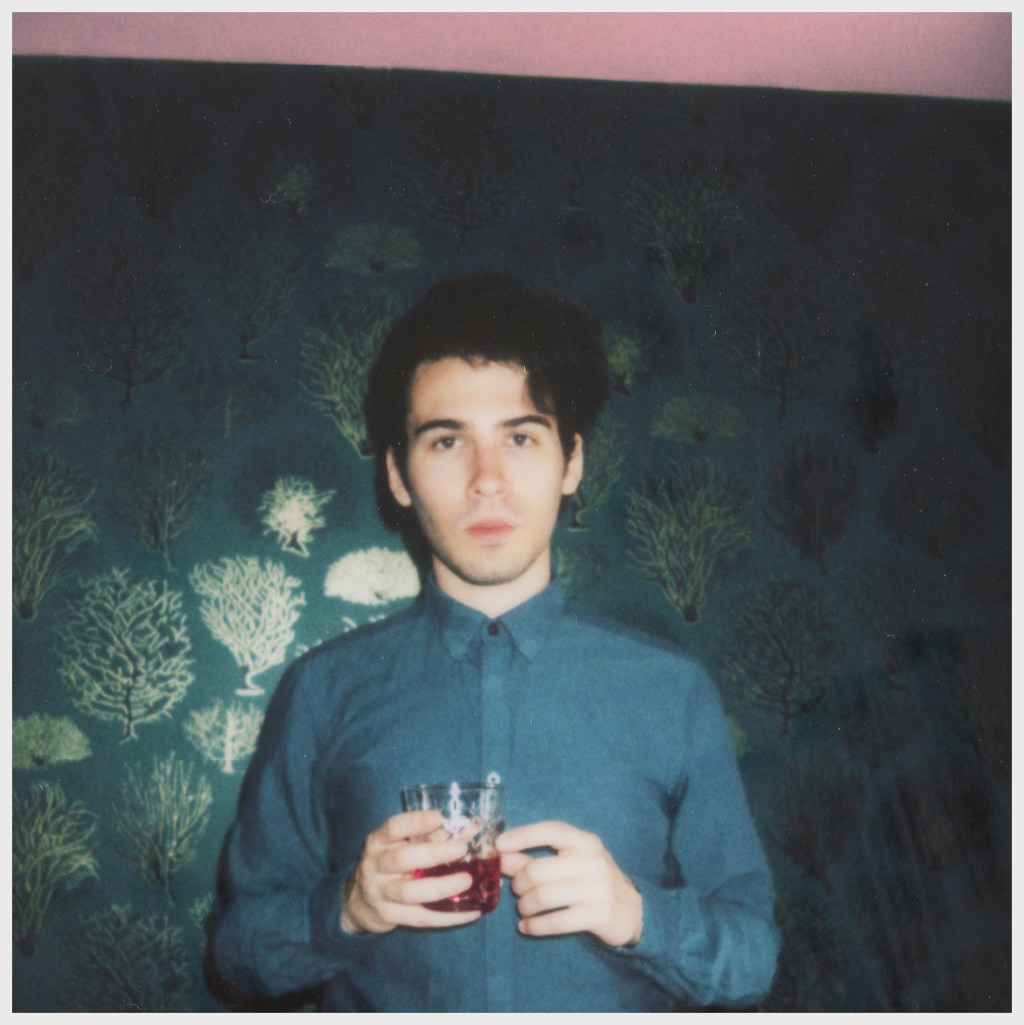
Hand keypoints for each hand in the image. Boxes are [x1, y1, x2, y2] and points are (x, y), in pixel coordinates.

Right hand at [341, 809, 480, 933]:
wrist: (358, 901)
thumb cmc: (388, 864)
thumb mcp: (396, 846)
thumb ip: (426, 837)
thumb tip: (470, 829)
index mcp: (378, 842)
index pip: (393, 828)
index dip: (415, 822)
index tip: (439, 818)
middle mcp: (375, 866)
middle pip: (401, 859)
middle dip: (433, 853)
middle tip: (461, 848)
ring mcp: (380, 893)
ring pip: (409, 892)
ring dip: (440, 887)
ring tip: (466, 880)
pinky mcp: (389, 916)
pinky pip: (420, 918)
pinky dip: (447, 917)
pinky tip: (471, 912)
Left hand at [497, 820, 642, 947]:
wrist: (633, 910)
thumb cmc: (593, 880)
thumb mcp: (569, 863)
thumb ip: (534, 859)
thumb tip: (501, 856)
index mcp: (585, 842)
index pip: (551, 830)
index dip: (523, 836)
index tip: (499, 845)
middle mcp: (592, 861)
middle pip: (539, 869)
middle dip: (519, 882)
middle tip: (517, 890)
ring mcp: (597, 889)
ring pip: (544, 896)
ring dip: (525, 905)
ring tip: (523, 908)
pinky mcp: (597, 915)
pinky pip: (555, 921)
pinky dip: (534, 926)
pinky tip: (526, 927)